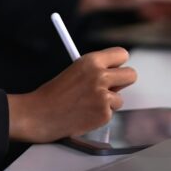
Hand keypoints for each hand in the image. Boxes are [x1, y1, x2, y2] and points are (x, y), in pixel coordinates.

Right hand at [7, 47, 135, 142]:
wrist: (40, 114)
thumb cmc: (53, 93)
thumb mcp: (74, 71)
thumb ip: (94, 70)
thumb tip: (114, 74)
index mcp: (91, 60)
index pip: (121, 54)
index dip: (118, 63)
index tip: (114, 68)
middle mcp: (100, 75)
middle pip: (131, 74)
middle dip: (123, 81)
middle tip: (112, 87)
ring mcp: (103, 96)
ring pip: (120, 98)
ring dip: (108, 102)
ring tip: (87, 104)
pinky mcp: (104, 114)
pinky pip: (110, 113)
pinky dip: (100, 116)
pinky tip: (84, 115)